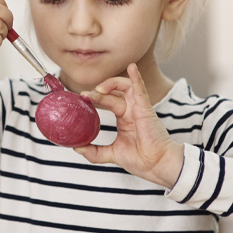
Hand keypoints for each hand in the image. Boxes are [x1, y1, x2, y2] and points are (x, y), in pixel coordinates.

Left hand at [74, 64, 183, 187]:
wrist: (155, 166)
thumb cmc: (139, 160)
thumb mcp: (111, 154)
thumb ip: (94, 151)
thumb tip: (76, 147)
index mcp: (124, 118)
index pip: (108, 101)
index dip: (95, 98)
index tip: (81, 99)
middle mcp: (131, 111)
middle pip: (112, 94)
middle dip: (97, 92)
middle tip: (84, 95)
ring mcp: (138, 108)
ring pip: (125, 87)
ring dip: (111, 83)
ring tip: (99, 89)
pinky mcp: (146, 109)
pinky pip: (141, 90)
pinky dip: (136, 78)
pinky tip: (132, 67)